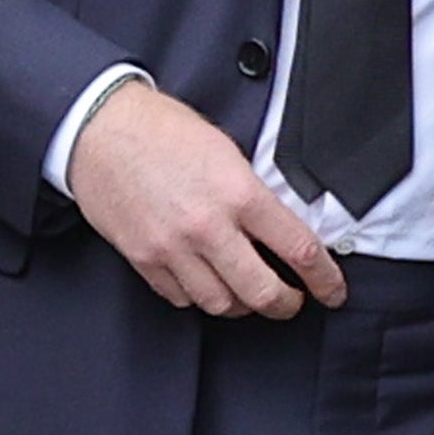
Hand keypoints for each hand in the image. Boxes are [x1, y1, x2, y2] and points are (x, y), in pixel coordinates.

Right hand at [67, 78, 347, 317]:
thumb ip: (255, 195)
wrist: (100, 129)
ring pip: (222, 304)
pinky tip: (205, 279)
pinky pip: (182, 298)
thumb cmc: (163, 131)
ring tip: (245, 290)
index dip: (326, 280)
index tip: (333, 291)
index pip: (300, 251)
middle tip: (291, 301)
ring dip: (241, 304)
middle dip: (286, 305)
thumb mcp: (227, 152)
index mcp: (240, 194)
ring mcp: (174, 248)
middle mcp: (209, 227)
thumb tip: (282, 232)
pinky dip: (199, 296)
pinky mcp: (144, 259)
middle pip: (263, 293)